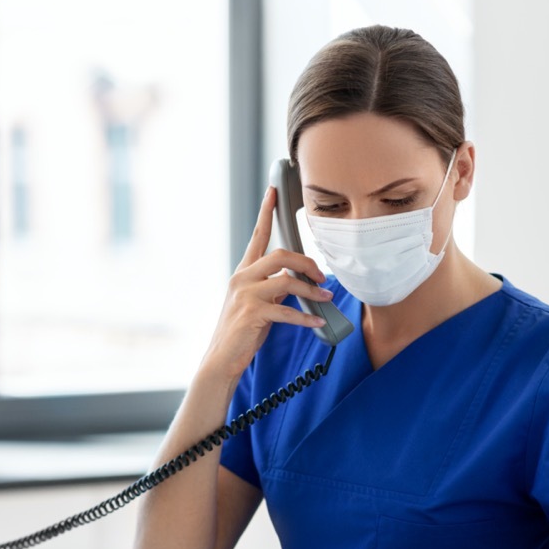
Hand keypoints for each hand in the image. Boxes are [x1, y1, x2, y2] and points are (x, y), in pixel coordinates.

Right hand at [202, 186, 333, 379]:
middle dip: (306, 262)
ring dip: (312, 291)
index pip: (257, 236)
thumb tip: (297, 280)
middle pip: (280, 255)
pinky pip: (287, 310)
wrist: (222, 358)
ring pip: (286, 280)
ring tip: (326, 298)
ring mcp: (245, 296)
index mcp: (243, 272)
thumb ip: (273, 287)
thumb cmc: (242, 331)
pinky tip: (318, 322)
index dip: (266, 212)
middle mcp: (242, 278)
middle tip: (322, 276)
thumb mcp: (258, 303)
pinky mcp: (252, 314)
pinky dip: (306, 317)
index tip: (275, 190)